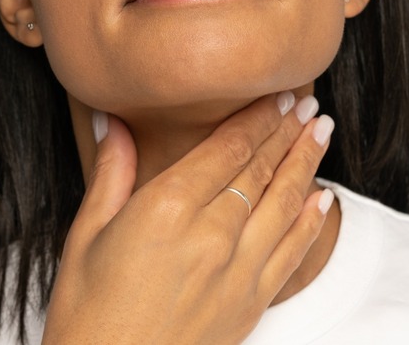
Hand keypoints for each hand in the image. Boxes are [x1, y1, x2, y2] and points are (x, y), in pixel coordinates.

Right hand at [42, 92, 334, 344]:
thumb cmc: (87, 313)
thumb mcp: (85, 235)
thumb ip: (111, 174)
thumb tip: (111, 121)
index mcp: (166, 209)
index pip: (228, 148)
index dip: (258, 117)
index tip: (278, 95)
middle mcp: (211, 233)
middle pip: (261, 169)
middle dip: (288, 131)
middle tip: (308, 103)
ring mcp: (238, 269)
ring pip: (285, 202)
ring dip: (306, 163)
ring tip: (322, 132)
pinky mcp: (252, 301)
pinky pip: (293, 251)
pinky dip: (311, 221)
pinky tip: (323, 197)